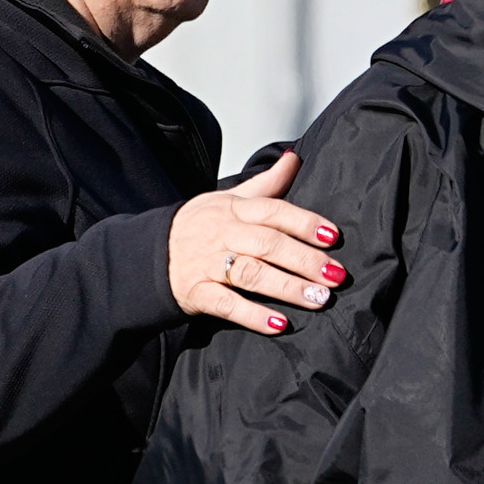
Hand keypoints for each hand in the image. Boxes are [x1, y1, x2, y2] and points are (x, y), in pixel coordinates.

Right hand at [168, 154, 348, 333]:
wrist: (148, 255)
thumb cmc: (197, 227)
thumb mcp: (227, 199)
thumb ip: (265, 184)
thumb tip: (295, 159)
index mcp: (232, 209)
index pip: (273, 211)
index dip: (304, 222)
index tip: (332, 236)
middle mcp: (222, 234)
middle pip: (268, 244)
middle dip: (305, 260)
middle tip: (335, 275)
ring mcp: (208, 264)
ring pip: (252, 274)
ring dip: (288, 288)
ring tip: (319, 299)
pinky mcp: (197, 292)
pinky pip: (227, 304)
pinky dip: (253, 315)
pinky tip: (278, 324)